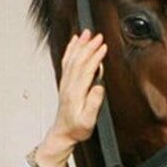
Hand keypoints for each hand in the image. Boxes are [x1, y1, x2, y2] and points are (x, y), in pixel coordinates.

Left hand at [34, 30, 107, 166]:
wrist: (63, 133)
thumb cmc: (77, 128)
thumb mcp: (88, 121)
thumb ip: (93, 103)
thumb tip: (99, 87)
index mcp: (75, 93)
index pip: (85, 70)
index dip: (94, 57)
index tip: (103, 47)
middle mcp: (68, 85)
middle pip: (78, 61)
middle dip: (88, 47)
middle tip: (98, 35)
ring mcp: (65, 82)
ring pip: (72, 59)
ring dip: (79, 45)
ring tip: (86, 33)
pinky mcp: (65, 82)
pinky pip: (67, 62)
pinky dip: (71, 50)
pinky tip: (74, 42)